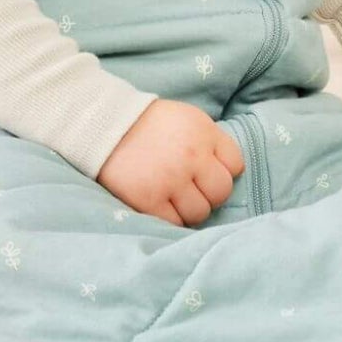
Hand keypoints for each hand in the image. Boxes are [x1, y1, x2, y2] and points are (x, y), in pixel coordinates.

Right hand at [96, 98, 245, 225]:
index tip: (208, 172)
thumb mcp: (188, 119)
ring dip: (190, 209)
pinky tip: (161, 204)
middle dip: (210, 194)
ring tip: (175, 198)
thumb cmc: (150, 124)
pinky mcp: (149, 200)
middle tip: (193, 189)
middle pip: (221, 192)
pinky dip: (170, 217)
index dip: (224, 171)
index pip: (236, 165)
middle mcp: (192, 157)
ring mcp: (171, 180)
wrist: (105, 125)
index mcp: (204, 133)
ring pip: (200, 212)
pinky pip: (175, 222)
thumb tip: (227, 170)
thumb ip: (210, 141)